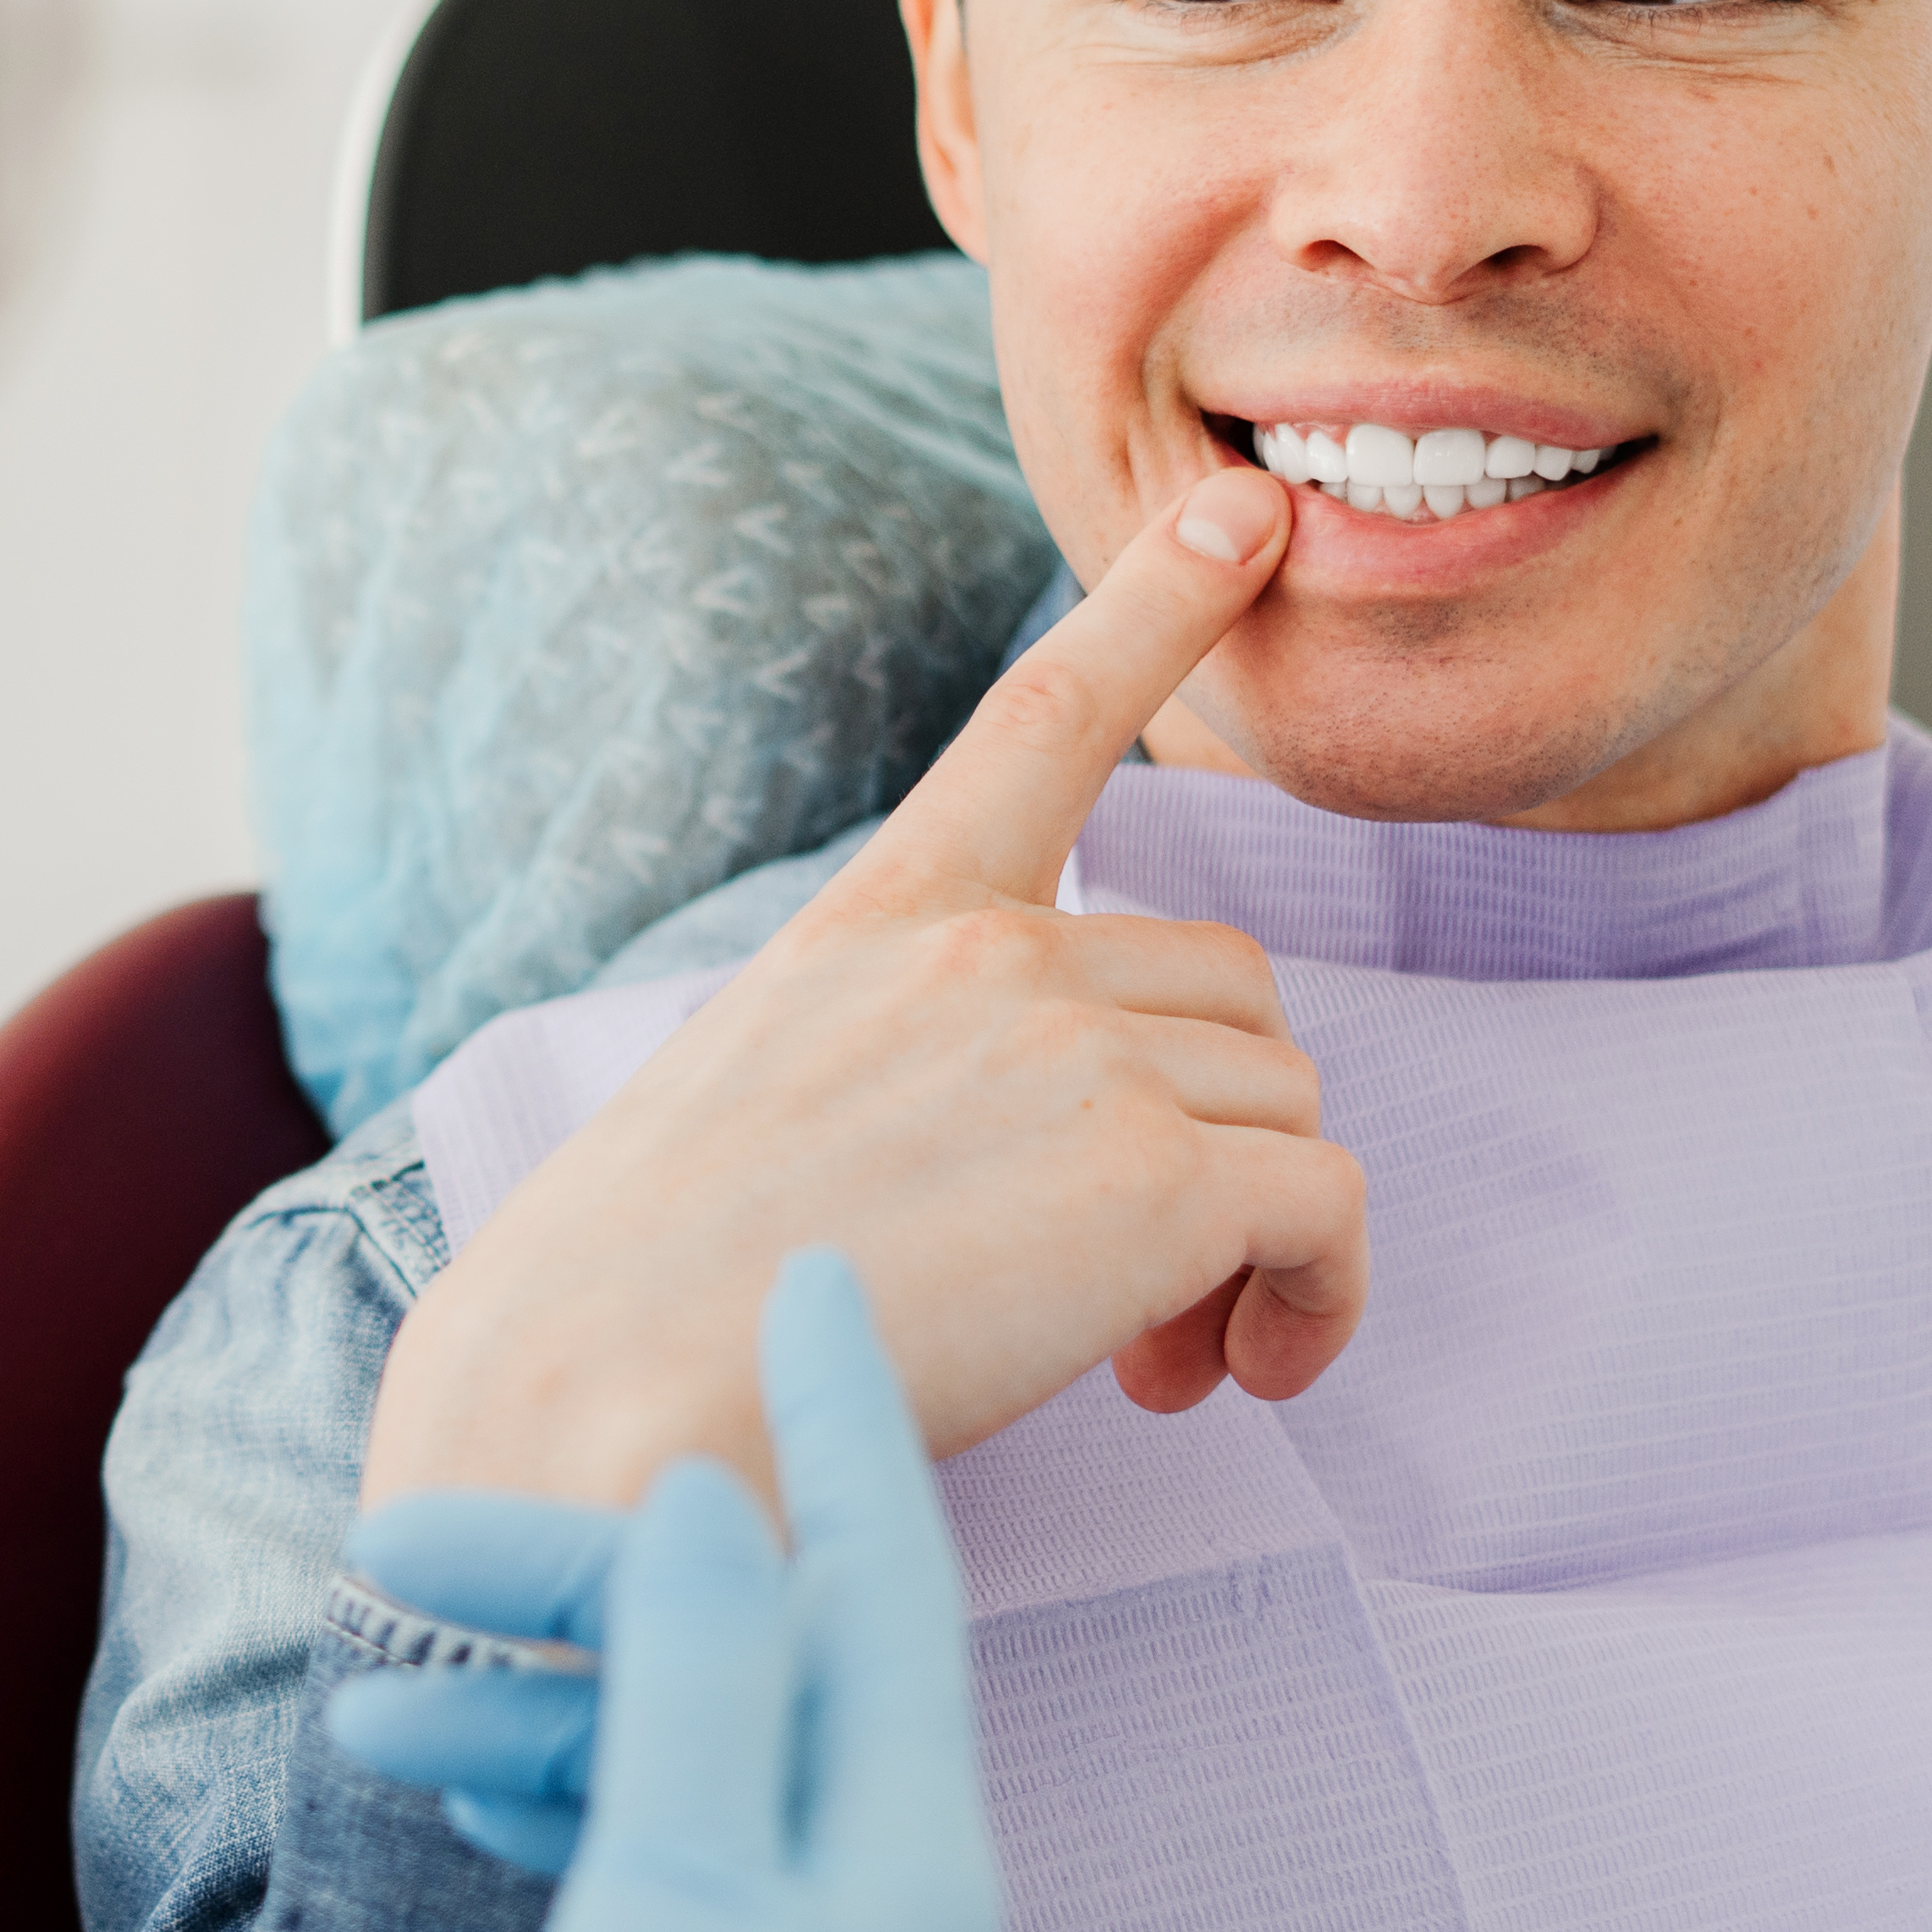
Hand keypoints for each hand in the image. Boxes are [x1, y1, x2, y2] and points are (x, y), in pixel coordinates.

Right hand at [346, 1254, 1012, 1931]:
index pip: (887, 1578)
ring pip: (704, 1765)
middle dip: (600, 1586)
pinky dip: (578, 1805)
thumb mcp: (660, 1901)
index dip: (839, 1415)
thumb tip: (722, 1499)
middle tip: (410, 1538)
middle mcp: (907, 1912)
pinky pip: (681, 1865)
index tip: (801, 1269)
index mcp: (917, 1863)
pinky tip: (463, 1785)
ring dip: (553, 1705)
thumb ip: (699, 1681)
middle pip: (774, 1665)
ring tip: (378, 1703)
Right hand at [360, 464, 1364, 1506]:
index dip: (1158, 604)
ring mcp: (1078, 1056)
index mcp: (879, 925)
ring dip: (1256, 1237)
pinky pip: (1329, 1210)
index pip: (1044, 722)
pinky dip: (1319, 1300)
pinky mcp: (1153, 1183)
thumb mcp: (752, 1111)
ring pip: (1286, 1104)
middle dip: (1216, 1134)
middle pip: (1226, 996)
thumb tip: (1035, 1170)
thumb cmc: (644, 1312)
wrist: (602, 1414)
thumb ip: (905, 1074)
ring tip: (1155, 1362)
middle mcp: (991, 958)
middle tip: (1140, 1296)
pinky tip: (1238, 1375)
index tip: (1249, 517)